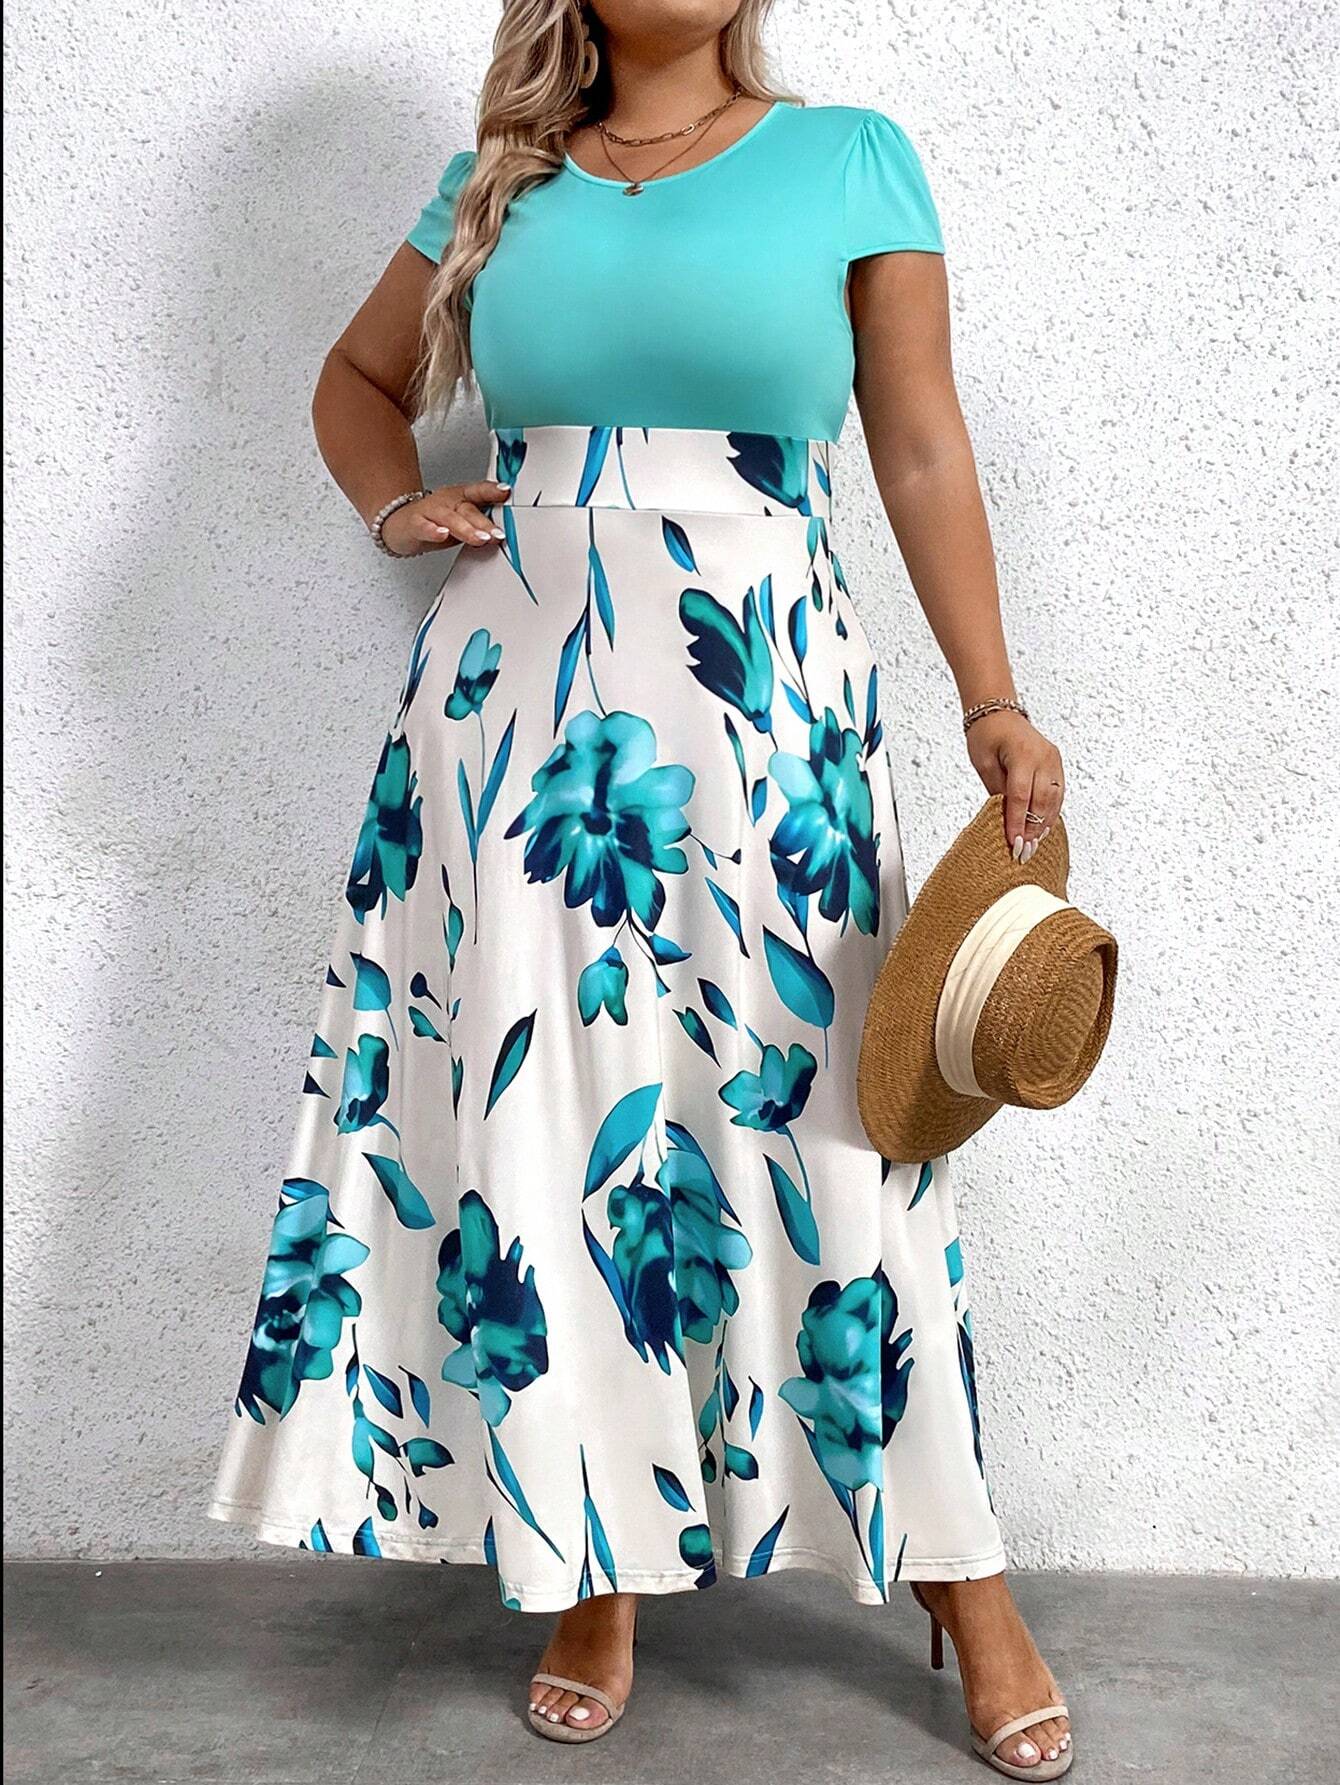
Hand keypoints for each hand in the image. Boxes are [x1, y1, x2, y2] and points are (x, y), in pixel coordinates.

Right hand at [380, 480, 511, 555]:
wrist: (398, 523)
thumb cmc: (434, 522)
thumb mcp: (461, 520)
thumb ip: (481, 524)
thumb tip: (503, 534)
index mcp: (461, 498)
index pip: (478, 491)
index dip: (492, 490)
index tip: (506, 491)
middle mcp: (447, 501)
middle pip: (468, 509)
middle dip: (484, 523)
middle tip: (498, 534)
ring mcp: (431, 511)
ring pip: (450, 518)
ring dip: (467, 529)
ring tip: (480, 539)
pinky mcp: (415, 524)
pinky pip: (425, 527)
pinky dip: (434, 531)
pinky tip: (442, 534)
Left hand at [965, 709, 1064, 863]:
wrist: (999, 712)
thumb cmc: (986, 735)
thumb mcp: (984, 764)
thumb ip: (997, 791)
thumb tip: (1006, 820)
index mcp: (1022, 754)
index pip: (1021, 796)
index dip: (1017, 822)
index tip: (1013, 844)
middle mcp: (1044, 757)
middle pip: (1042, 801)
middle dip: (1032, 829)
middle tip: (1024, 852)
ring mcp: (1054, 760)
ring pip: (1054, 800)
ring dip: (1043, 824)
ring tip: (1033, 845)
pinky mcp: (1057, 764)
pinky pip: (1057, 793)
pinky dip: (1050, 812)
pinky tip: (1041, 828)